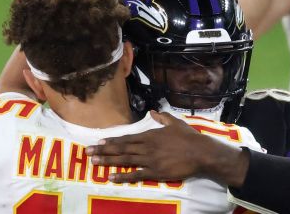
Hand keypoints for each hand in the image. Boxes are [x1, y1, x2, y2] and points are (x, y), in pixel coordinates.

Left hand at [86, 110, 212, 181]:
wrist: (200, 153)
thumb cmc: (189, 137)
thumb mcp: (175, 123)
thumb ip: (162, 117)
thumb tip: (153, 111)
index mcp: (150, 135)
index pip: (127, 138)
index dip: (112, 140)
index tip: (100, 141)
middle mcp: (146, 147)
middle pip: (121, 148)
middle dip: (103, 150)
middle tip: (88, 151)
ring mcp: (149, 160)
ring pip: (124, 160)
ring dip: (108, 161)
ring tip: (94, 161)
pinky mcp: (155, 172)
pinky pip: (136, 175)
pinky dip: (123, 176)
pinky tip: (111, 177)